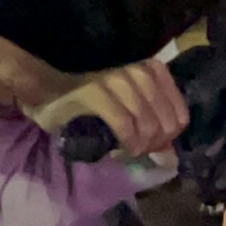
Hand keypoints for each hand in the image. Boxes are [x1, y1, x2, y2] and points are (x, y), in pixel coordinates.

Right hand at [30, 59, 187, 157]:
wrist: (45, 88)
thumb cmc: (88, 99)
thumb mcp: (127, 106)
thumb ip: (151, 124)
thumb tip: (170, 155)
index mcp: (150, 69)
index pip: (180, 114)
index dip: (169, 138)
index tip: (152, 146)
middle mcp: (137, 70)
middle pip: (165, 123)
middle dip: (154, 146)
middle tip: (137, 152)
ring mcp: (116, 79)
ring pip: (147, 125)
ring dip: (140, 147)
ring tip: (127, 152)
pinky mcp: (95, 92)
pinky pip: (124, 125)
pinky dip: (127, 144)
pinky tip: (119, 151)